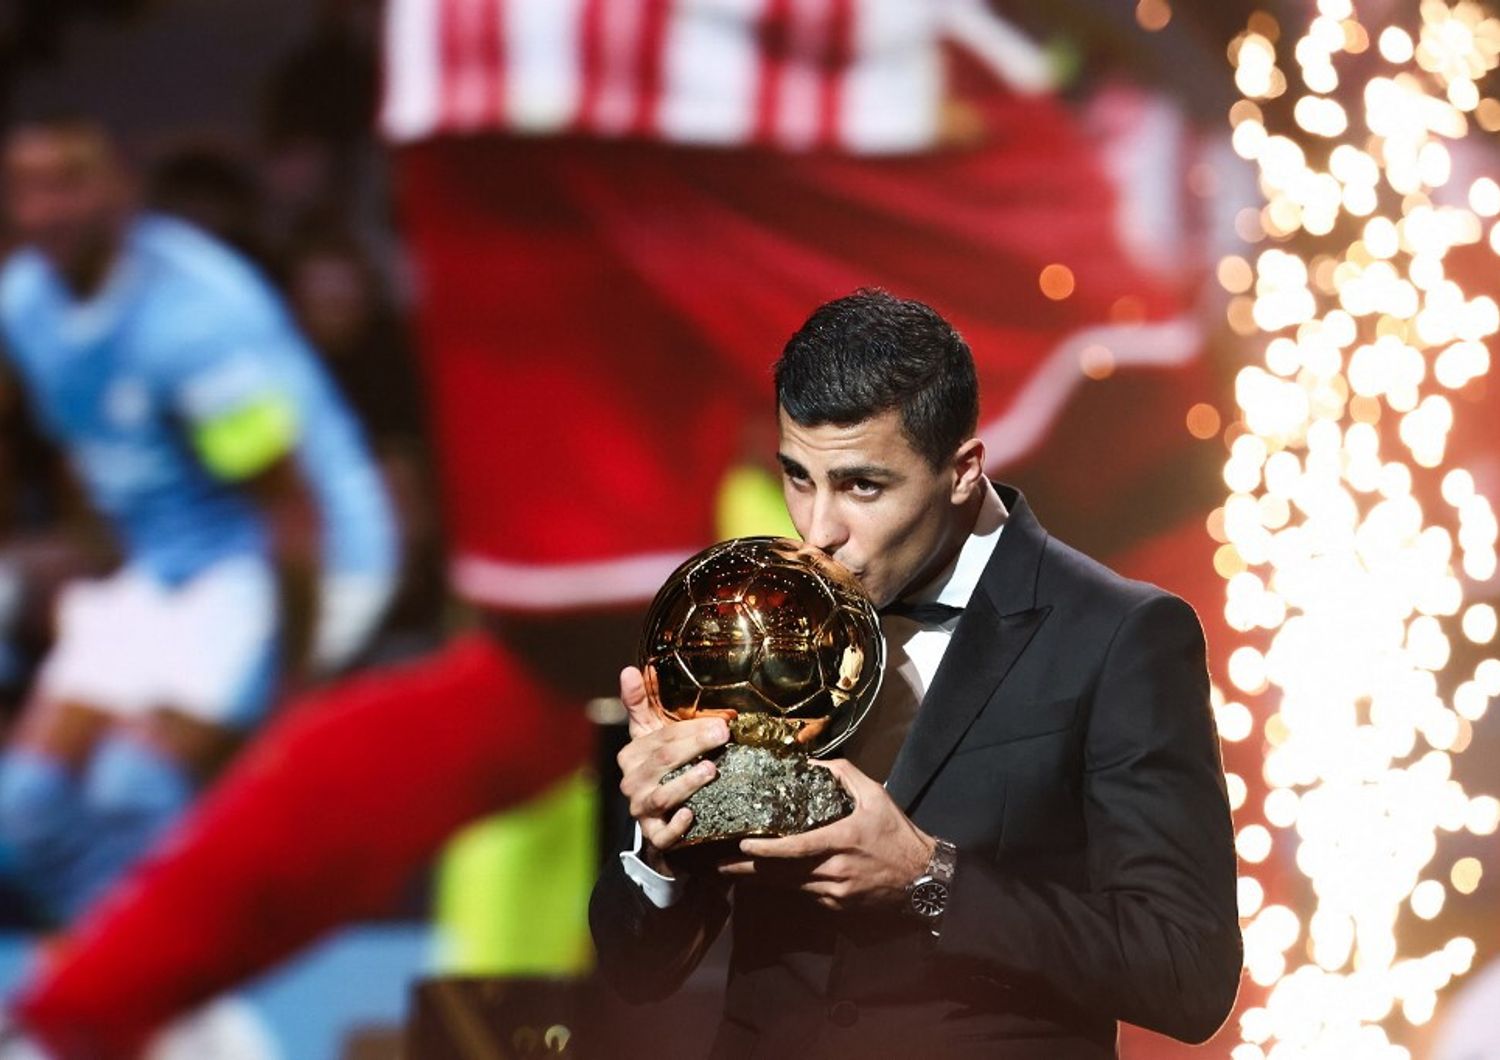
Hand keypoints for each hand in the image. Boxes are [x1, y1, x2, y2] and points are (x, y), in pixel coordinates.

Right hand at [616, 666, 730, 871]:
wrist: (659, 815)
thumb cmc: (660, 764)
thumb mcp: (650, 734)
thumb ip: (641, 702)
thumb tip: (629, 670)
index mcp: (632, 754)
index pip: (661, 738)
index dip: (691, 729)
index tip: (721, 723)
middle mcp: (632, 782)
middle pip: (663, 761)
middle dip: (695, 746)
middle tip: (724, 735)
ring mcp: (642, 810)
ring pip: (661, 796)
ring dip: (686, 783)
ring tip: (712, 770)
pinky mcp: (654, 835)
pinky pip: (662, 834)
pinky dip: (676, 827)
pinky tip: (691, 816)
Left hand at [720, 759, 935, 911]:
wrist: (923, 878)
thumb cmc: (897, 832)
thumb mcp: (875, 795)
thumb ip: (842, 774)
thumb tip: (809, 761)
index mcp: (843, 840)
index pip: (797, 848)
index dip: (767, 849)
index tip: (742, 843)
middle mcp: (835, 869)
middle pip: (782, 873)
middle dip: (747, 869)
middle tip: (716, 863)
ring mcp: (835, 891)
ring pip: (789, 886)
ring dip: (759, 879)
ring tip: (729, 870)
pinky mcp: (837, 905)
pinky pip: (803, 894)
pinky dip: (783, 884)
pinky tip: (764, 877)